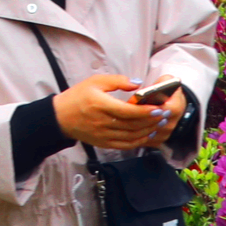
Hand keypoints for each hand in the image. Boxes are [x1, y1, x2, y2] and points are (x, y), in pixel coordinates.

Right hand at [54, 74, 179, 149]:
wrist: (60, 117)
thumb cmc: (77, 97)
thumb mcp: (94, 82)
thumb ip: (117, 81)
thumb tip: (136, 84)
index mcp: (100, 105)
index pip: (128, 111)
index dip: (145, 111)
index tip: (158, 108)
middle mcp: (103, 122)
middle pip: (133, 125)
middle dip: (151, 121)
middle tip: (164, 115)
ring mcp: (104, 135)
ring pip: (131, 137)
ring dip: (147, 131)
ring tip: (158, 124)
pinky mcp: (104, 143)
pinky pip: (125, 145)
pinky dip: (138, 141)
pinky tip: (146, 135)